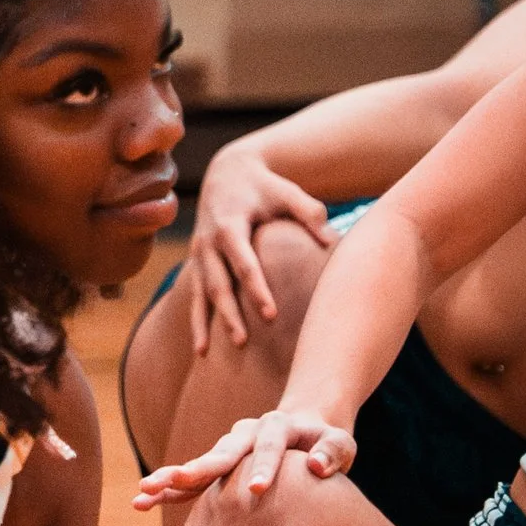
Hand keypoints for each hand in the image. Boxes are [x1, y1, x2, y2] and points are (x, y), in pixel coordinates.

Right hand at [134, 407, 356, 508]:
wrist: (305, 430)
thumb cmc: (326, 442)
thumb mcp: (339, 441)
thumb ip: (333, 451)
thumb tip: (318, 468)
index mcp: (275, 426)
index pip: (268, 446)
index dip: (263, 466)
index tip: (259, 490)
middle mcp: (245, 434)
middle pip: (221, 452)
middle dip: (199, 468)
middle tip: (180, 480)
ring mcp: (228, 449)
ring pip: (198, 465)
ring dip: (171, 478)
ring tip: (144, 491)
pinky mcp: (219, 468)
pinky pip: (191, 482)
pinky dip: (169, 491)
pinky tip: (143, 503)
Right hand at [184, 154, 329, 353]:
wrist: (227, 173)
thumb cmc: (265, 186)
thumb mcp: (286, 191)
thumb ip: (309, 211)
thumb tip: (330, 240)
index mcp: (229, 225)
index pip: (243, 263)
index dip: (255, 289)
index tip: (270, 314)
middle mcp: (208, 242)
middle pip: (218, 284)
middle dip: (229, 313)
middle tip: (243, 341)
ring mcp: (199, 255)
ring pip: (203, 295)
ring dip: (210, 323)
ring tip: (216, 350)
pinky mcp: (198, 265)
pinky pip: (195, 298)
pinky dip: (197, 324)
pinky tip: (202, 351)